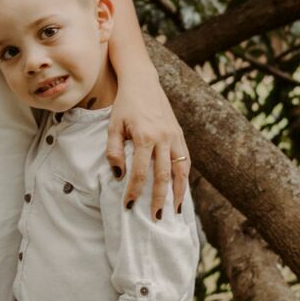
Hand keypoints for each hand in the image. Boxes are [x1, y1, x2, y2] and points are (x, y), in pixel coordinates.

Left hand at [106, 71, 189, 218]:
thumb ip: (114, 151)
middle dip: (160, 199)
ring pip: (180, 170)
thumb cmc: (124, 105)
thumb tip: (119, 176)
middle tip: (155, 217)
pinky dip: (184, 177)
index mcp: (144, 136)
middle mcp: (163, 138)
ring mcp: (175, 136)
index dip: (134, 190)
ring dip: (178, 192)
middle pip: (163, 175)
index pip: (140, 171)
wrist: (142, 82)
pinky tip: (181, 191)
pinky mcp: (180, 134)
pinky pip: (186, 160)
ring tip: (175, 211)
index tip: (129, 206)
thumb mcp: (113, 126)